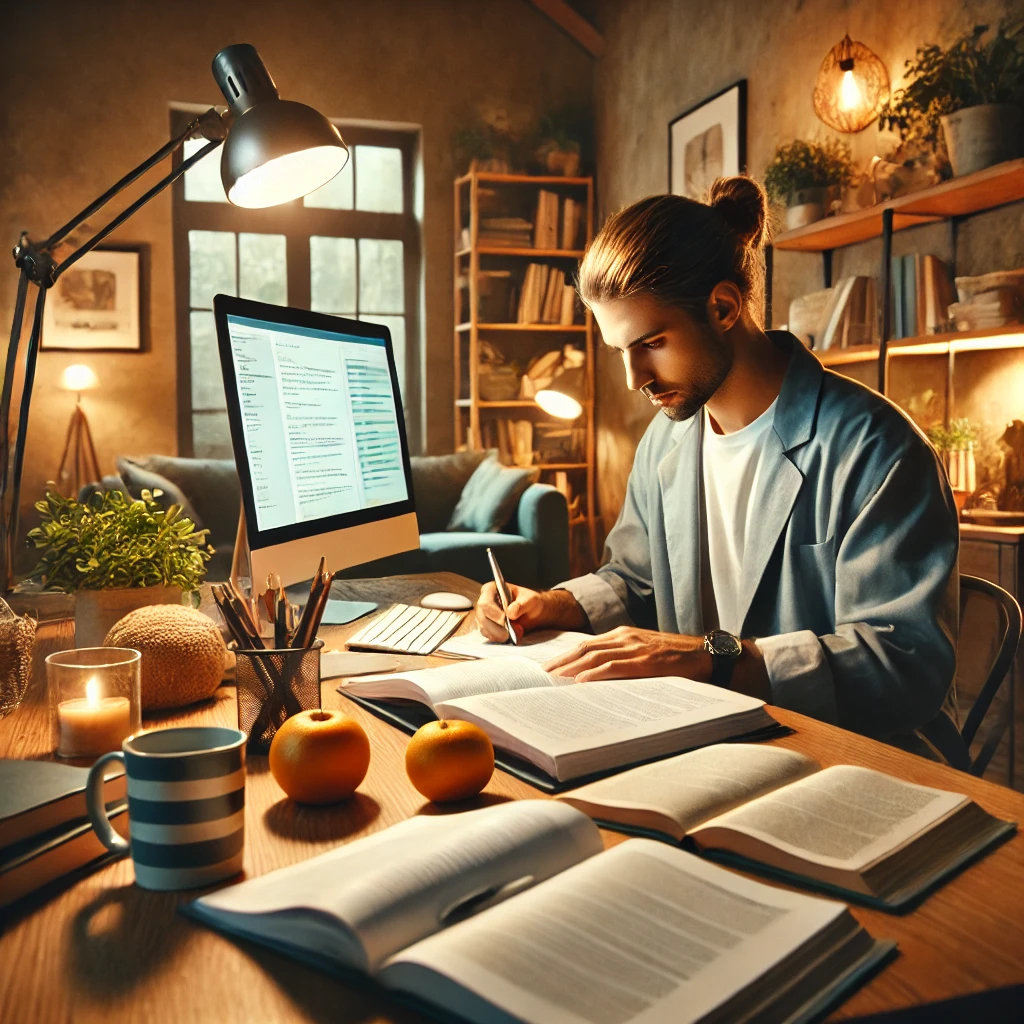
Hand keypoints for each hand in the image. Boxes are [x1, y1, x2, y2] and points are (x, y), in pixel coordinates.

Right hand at [475, 584, 588, 642]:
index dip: (492, 611)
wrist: (540, 614)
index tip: (504, 619)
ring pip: (484, 628)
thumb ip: (523, 604)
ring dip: (498, 635)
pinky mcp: (490, 629)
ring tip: (515, 636)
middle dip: (496, 627)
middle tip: (511, 634)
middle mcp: (486, 602)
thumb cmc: (537, 603)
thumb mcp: (534, 601)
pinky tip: (512, 639)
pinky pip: (489, 636)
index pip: (484, 599)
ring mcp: (486, 616)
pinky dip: (499, 639)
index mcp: (493, 588)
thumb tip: (511, 613)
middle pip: (481, 616)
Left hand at [543, 626, 711, 681]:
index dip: (566, 655)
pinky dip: (595, 674)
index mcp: (624, 634)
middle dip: (562, 661)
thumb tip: (598, 674)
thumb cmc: (676, 657)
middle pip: (585, 648)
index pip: (587, 644)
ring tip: (555, 678)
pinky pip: (614, 667)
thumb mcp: (645, 651)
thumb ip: (624, 657)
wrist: (705, 654)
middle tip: (543, 674)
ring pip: (595, 656)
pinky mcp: (645, 662)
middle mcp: (625, 637)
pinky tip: (581, 682)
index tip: (551, 665)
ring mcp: (635, 648)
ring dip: (572, 668)